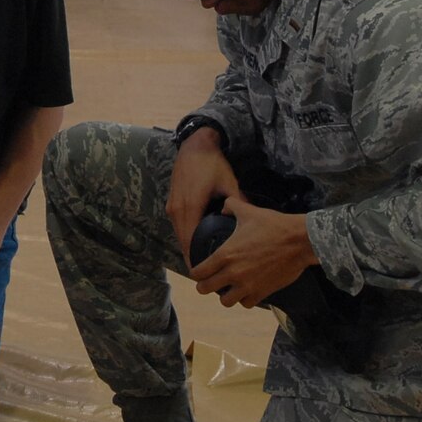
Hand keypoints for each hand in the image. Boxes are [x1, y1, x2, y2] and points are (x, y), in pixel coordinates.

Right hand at [166, 127, 238, 263]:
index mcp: (190, 208)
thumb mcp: (228, 183)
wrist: (194, 145)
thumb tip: (250, 220)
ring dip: (187, 248)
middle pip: (182, 242)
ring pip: (178, 235)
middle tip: (206, 276)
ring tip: (202, 264)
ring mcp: (172, 206)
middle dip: (192, 258)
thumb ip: (238, 204)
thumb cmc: (212, 164)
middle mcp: (177, 210)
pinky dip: (185, 237)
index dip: (196, 259)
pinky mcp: (171, 203)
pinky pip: (178, 226)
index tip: (205, 274)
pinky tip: (196, 243)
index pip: (190, 241)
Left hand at [189, 196, 317, 309]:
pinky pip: (247, 304)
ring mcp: (248, 285)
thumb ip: (230, 206)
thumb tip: (223, 208)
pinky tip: (246, 291)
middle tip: (209, 282)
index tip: (198, 271)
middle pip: (205, 289)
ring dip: (225, 295)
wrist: (299, 240)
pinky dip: (245, 299)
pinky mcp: (263, 292)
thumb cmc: (274, 225)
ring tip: (228, 288)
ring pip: (226, 301)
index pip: (198, 272)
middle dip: (205, 286)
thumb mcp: (248, 211)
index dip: (195, 273)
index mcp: (225, 254)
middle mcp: (233, 273)